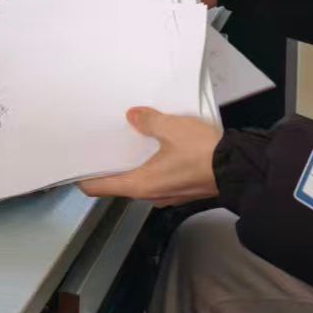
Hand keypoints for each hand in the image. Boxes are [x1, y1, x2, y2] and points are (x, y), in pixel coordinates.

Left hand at [81, 108, 222, 206]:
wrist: (238, 167)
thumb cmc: (202, 152)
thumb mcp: (172, 128)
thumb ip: (148, 121)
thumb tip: (133, 116)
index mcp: (140, 184)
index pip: (98, 188)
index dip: (83, 177)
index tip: (75, 163)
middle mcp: (150, 195)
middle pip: (119, 184)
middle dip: (110, 165)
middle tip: (102, 144)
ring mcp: (167, 195)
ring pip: (141, 181)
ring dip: (133, 165)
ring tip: (128, 142)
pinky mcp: (182, 190)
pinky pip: (158, 179)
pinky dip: (151, 166)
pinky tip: (155, 149)